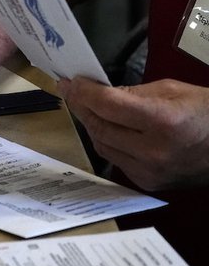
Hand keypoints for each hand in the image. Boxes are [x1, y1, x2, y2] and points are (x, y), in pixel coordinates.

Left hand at [59, 77, 208, 190]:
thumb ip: (132, 93)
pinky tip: (106, 128)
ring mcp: (150, 171)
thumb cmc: (205, 112)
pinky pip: (115, 159)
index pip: (108, 105)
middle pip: (100, 127)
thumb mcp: (173, 90)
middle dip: (82, 107)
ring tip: (86, 108)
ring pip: (102, 145)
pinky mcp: (148, 183)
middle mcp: (154, 150)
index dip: (85, 92)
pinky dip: (107, 142)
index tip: (71, 82)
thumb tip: (98, 92)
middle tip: (72, 92)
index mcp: (163, 121)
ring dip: (91, 125)